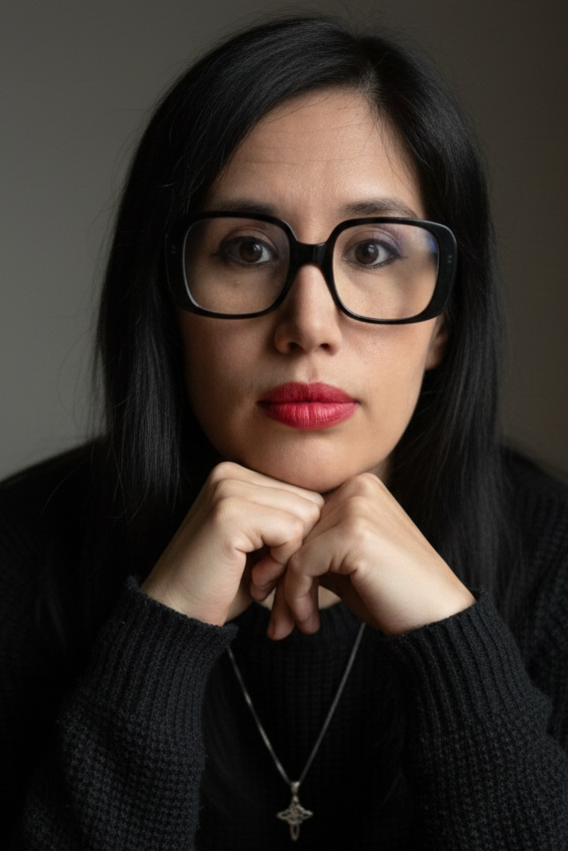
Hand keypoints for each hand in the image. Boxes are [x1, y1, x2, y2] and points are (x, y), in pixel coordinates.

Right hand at [141, 462, 322, 625]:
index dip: (300, 540)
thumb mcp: (259, 544)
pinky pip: (292, 532)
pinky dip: (283, 564)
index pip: (302, 495)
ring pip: (305, 517)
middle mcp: (230, 472)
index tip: (277, 571)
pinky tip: (256, 581)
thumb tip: (339, 509)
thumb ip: (287, 520)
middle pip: (308, 503)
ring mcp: (228, 489)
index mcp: (236, 473)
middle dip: (300, 549)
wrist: (175, 616)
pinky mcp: (231, 513)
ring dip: (291, 559)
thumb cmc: (219, 585)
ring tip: (261, 581)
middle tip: (271, 581)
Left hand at [249, 472, 475, 638]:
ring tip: (290, 627)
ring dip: (285, 595)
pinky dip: (297, 598)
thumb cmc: (393, 596)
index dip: (280, 561)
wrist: (439, 620)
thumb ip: (314, 547)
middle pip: (292, 533)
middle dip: (277, 579)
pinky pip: (300, 565)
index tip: (273, 599)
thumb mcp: (345, 564)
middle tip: (276, 621)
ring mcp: (357, 507)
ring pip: (291, 550)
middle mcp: (357, 488)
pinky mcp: (353, 533)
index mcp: (357, 487)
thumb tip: (264, 553)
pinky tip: (309, 624)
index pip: (298, 520)